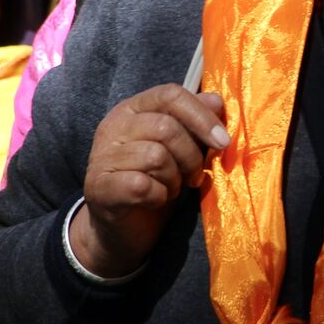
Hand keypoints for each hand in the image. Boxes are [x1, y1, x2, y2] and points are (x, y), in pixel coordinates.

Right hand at [70, 84, 228, 277]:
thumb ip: (196, 122)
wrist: (124, 228)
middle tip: (194, 176)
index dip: (202, 116)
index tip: (223, 141)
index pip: (170, 94)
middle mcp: (114, 126)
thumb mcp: (182, 148)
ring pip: (155, 156)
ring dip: (174, 178)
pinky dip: (159, 195)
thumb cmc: (156, 181)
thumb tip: (217, 101)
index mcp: (133, 109)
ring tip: (171, 188)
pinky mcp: (100, 187)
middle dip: (191, 156)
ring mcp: (103, 156)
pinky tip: (156, 199)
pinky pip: (141, 185)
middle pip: (166, 127)